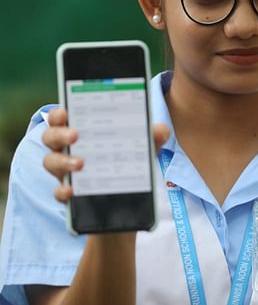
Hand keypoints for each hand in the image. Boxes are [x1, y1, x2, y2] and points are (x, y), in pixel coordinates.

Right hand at [42, 108, 169, 202]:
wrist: (127, 193)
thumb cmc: (128, 158)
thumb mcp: (142, 146)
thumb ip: (151, 136)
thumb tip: (161, 130)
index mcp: (81, 130)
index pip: (61, 117)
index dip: (58, 113)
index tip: (65, 111)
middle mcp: (67, 148)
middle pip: (50, 136)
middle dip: (59, 133)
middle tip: (75, 134)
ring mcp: (65, 170)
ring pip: (50, 162)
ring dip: (62, 161)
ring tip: (80, 164)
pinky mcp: (70, 191)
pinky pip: (58, 191)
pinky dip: (62, 190)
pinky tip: (71, 190)